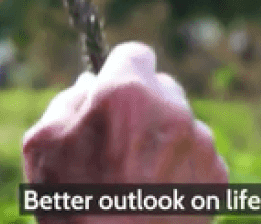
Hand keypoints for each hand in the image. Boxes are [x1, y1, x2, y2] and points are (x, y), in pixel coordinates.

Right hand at [22, 42, 227, 222]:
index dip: (120, 71)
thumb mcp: (43, 145)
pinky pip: (199, 156)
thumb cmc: (73, 207)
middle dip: (143, 106)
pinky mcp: (217, 177)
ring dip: (164, 139)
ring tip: (137, 180)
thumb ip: (67, 101)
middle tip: (119, 144)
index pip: (134, 53)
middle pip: (162, 87)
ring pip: (182, 124)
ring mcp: (201, 145)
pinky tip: (158, 196)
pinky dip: (182, 169)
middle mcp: (173, 110)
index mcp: (128, 94)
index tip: (113, 91)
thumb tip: (90, 85)